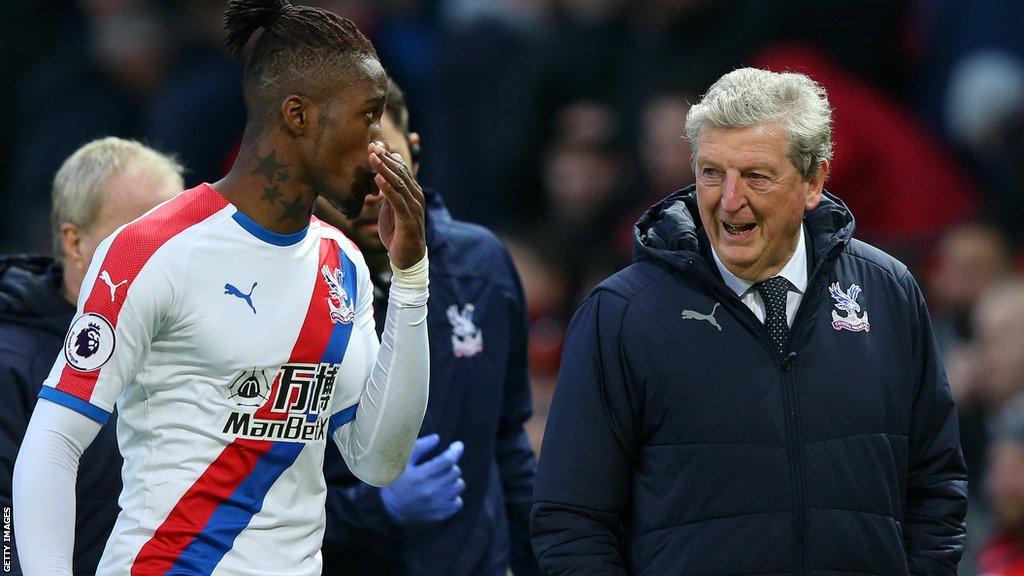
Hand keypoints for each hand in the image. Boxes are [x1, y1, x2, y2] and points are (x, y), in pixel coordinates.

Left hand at [369, 141, 425, 269]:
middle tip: (371, 146)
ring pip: (399, 184)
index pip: (401, 170)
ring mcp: (413, 208)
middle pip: (400, 173)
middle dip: (385, 159)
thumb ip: (388, 193)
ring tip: (372, 157)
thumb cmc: (397, 233)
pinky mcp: (408, 220)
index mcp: (412, 193)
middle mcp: (415, 197)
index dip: (387, 157)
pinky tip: (378, 179)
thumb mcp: (390, 209)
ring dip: (385, 169)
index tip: (373, 146)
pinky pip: (397, 201)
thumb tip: (381, 176)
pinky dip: (388, 188)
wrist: (407, 258)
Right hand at [380, 434, 465, 524]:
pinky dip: (455, 495)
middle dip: (452, 465)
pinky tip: (445, 491)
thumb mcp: (402, 460)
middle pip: (455, 472)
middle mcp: (428, 491)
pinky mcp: (438, 515)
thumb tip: (437, 438)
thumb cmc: (398, 479)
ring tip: (445, 477)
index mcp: (419, 476)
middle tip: (444, 464)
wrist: (390, 509)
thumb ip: (419, 447)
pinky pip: (457, 503)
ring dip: (455, 479)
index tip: (458, 445)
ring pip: (459, 486)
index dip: (455, 450)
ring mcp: (434, 505)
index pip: (447, 460)